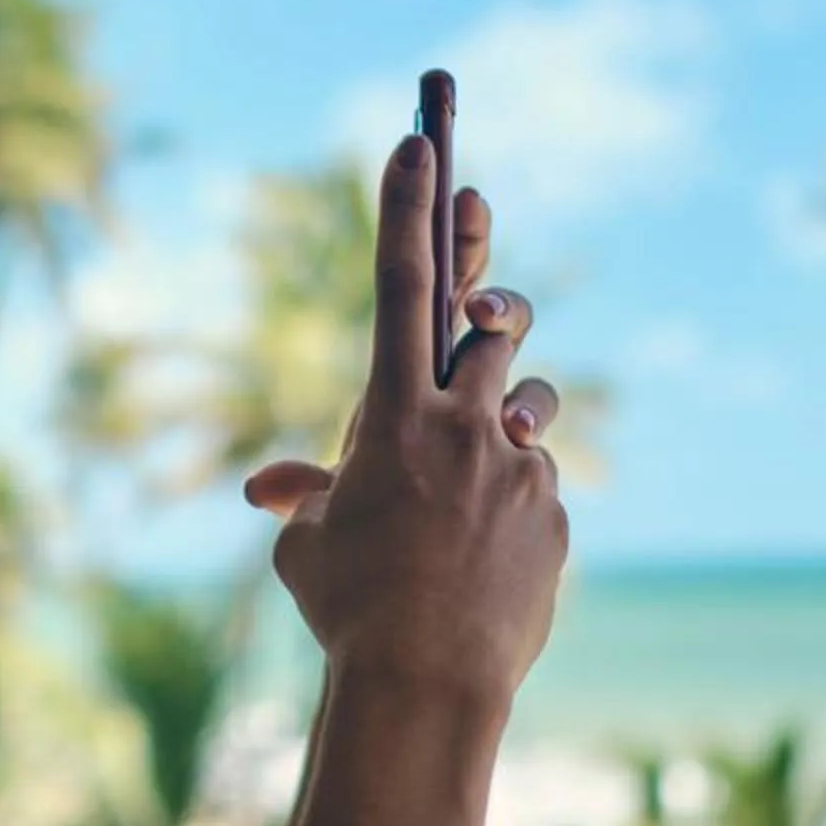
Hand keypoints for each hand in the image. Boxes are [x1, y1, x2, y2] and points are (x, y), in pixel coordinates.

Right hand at [239, 143, 567, 710]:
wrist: (430, 683)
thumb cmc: (350, 610)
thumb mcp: (306, 548)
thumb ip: (303, 497)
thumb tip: (271, 488)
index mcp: (393, 415)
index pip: (398, 285)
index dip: (406, 208)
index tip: (420, 142)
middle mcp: (464, 424)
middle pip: (494, 325)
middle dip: (490, 310)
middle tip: (483, 314)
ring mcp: (518, 466)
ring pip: (528, 403)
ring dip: (507, 419)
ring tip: (481, 468)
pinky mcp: (554, 510)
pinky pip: (534, 484)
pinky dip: (509, 506)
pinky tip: (483, 560)